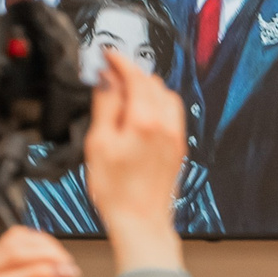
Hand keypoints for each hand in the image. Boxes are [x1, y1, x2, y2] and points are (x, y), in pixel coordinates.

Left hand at [0, 226, 77, 276]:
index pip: (14, 275)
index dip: (46, 272)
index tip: (68, 275)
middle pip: (15, 248)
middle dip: (49, 252)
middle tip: (71, 268)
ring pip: (11, 240)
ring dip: (40, 244)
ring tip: (61, 260)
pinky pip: (7, 246)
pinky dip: (30, 245)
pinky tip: (43, 256)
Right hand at [82, 49, 186, 273]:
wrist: (140, 221)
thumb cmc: (117, 191)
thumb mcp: (99, 143)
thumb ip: (105, 105)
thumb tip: (107, 79)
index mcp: (145, 120)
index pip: (134, 76)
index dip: (119, 61)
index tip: (107, 54)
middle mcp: (166, 125)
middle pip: (153, 83)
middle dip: (132, 72)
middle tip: (112, 70)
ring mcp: (175, 137)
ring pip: (166, 96)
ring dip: (148, 86)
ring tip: (127, 88)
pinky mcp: (178, 148)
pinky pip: (172, 113)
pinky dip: (157, 102)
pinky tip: (143, 111)